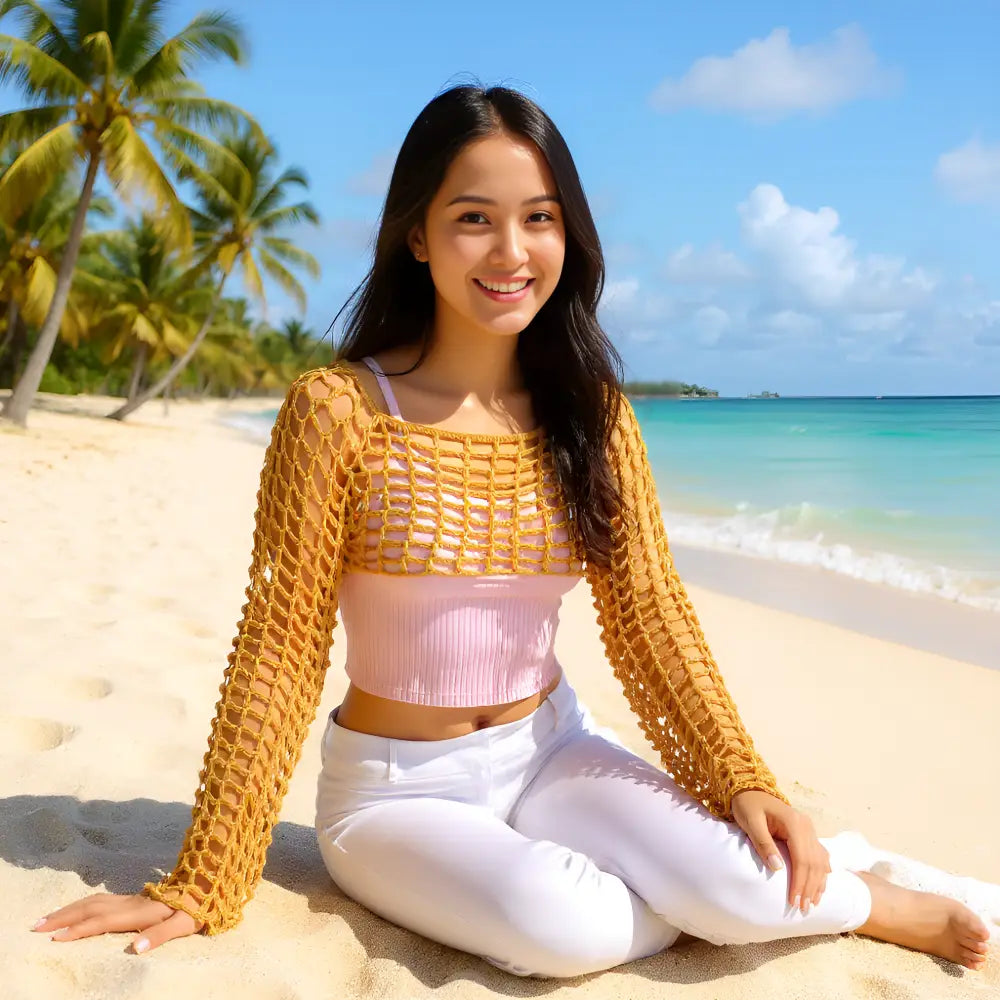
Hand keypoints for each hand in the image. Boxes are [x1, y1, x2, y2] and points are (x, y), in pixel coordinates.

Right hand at [30, 891, 203, 953]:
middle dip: (62, 917)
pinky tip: (75, 909)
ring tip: (46, 918)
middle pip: (89, 907)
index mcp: (139, 912)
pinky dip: (81, 905)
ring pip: (92, 901)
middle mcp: (130, 903)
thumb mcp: (184, 924)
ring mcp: (130, 898)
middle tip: (35, 926)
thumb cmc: (197, 907)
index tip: (54, 938)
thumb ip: (160, 935)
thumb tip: (136, 949)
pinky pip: (99, 900)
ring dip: (68, 909)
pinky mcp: (133, 898)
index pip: (101, 921)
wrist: (208, 880)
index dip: (78, 929)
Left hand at [731, 790, 831, 914]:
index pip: (802, 858)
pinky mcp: (807, 833)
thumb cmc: (747, 806)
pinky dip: (821, 872)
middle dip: (809, 887)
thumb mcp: (751, 822)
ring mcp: (809, 829)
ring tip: (813, 903)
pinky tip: (821, 885)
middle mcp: (806, 826)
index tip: (794, 901)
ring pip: (820, 861)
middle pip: (813, 862)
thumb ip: (763, 843)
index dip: (800, 882)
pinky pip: (819, 855)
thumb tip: (778, 868)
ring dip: (818, 883)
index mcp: (794, 822)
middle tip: (803, 909)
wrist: (749, 789)